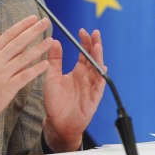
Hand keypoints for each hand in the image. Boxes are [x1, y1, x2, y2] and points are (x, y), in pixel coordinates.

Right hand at [0, 15, 52, 122]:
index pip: (9, 35)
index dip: (22, 25)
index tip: (33, 18)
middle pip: (18, 42)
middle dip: (33, 31)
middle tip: (46, 22)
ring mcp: (2, 74)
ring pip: (23, 58)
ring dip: (38, 48)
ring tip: (50, 41)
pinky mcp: (7, 88)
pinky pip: (24, 76)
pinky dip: (35, 70)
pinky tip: (46, 64)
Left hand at [42, 29, 105, 151]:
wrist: (57, 123)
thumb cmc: (54, 101)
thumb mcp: (51, 77)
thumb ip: (54, 60)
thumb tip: (53, 40)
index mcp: (77, 72)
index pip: (84, 53)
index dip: (84, 42)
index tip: (82, 31)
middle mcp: (86, 78)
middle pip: (93, 58)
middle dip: (95, 45)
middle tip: (95, 33)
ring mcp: (91, 87)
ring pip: (98, 69)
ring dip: (98, 57)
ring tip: (97, 45)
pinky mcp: (94, 98)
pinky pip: (99, 85)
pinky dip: (101, 76)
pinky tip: (102, 67)